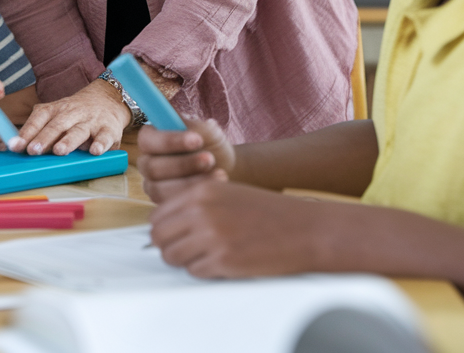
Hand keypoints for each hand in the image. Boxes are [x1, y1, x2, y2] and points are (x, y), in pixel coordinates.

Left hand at [14, 79, 129, 155]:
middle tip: (32, 150)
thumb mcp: (54, 115)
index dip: (26, 132)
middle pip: (56, 125)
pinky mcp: (109, 129)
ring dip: (69, 141)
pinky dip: (101, 144)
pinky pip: (104, 137)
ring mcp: (91, 121)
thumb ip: (34, 130)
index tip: (14, 145)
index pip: (38, 119)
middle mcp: (72, 113)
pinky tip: (95, 151)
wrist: (108, 98)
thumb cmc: (74, 113)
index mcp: (56, 110)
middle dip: (44, 138)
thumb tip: (5, 148)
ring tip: (60, 151)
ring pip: (79, 131)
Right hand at [138, 117, 235, 203]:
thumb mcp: (208, 132)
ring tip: (219, 173)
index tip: (197, 139)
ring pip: (161, 189)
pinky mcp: (163, 204)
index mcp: (150, 139)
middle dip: (184, 164)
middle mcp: (146, 162)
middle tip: (210, 159)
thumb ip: (193, 126)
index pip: (147, 139)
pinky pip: (172, 205)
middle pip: (152, 167)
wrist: (225, 169)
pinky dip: (195, 196)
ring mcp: (153, 185)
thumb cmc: (211, 145)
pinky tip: (216, 185)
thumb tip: (181, 121)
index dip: (170, 141)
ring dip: (192, 182)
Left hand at [149, 178, 332, 277]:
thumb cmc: (270, 212)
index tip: (170, 236)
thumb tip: (171, 223)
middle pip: (158, 236)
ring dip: (182, 261)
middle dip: (167, 246)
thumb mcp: (227, 193)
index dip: (162, 229)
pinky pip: (194, 271)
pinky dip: (202, 272)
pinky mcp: (223, 261)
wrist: (305, 229)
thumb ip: (197, 204)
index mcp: (201, 191)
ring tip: (201, 259)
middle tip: (182, 252)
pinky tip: (219, 265)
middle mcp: (201, 211)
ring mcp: (211, 236)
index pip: (158, 214)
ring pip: (171, 256)